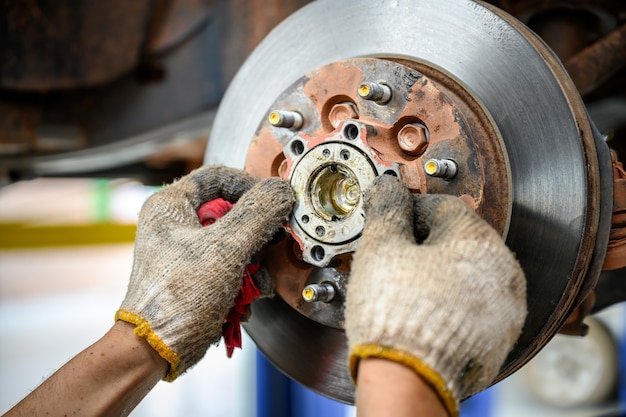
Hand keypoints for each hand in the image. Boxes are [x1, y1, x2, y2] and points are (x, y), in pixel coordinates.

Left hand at [116, 165, 293, 380]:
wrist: (156, 350)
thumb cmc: (178, 298)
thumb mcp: (224, 249)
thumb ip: (257, 215)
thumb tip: (281, 190)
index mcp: (170, 206)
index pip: (218, 176)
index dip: (250, 185)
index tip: (273, 202)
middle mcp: (177, 224)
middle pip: (232, 210)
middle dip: (257, 233)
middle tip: (271, 243)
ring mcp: (188, 251)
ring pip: (237, 240)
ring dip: (255, 262)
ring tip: (256, 280)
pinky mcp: (197, 275)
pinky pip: (232, 265)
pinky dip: (245, 280)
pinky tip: (248, 296)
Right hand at [345, 175, 525, 415]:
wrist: (406, 380)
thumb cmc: (394, 314)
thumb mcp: (380, 248)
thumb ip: (387, 209)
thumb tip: (389, 188)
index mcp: (478, 241)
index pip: (443, 206)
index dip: (411, 212)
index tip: (392, 224)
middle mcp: (503, 272)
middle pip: (459, 241)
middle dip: (425, 244)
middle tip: (394, 258)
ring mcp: (506, 308)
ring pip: (468, 275)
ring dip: (439, 274)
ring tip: (406, 289)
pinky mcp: (500, 338)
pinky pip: (475, 307)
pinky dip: (452, 303)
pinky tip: (424, 313)